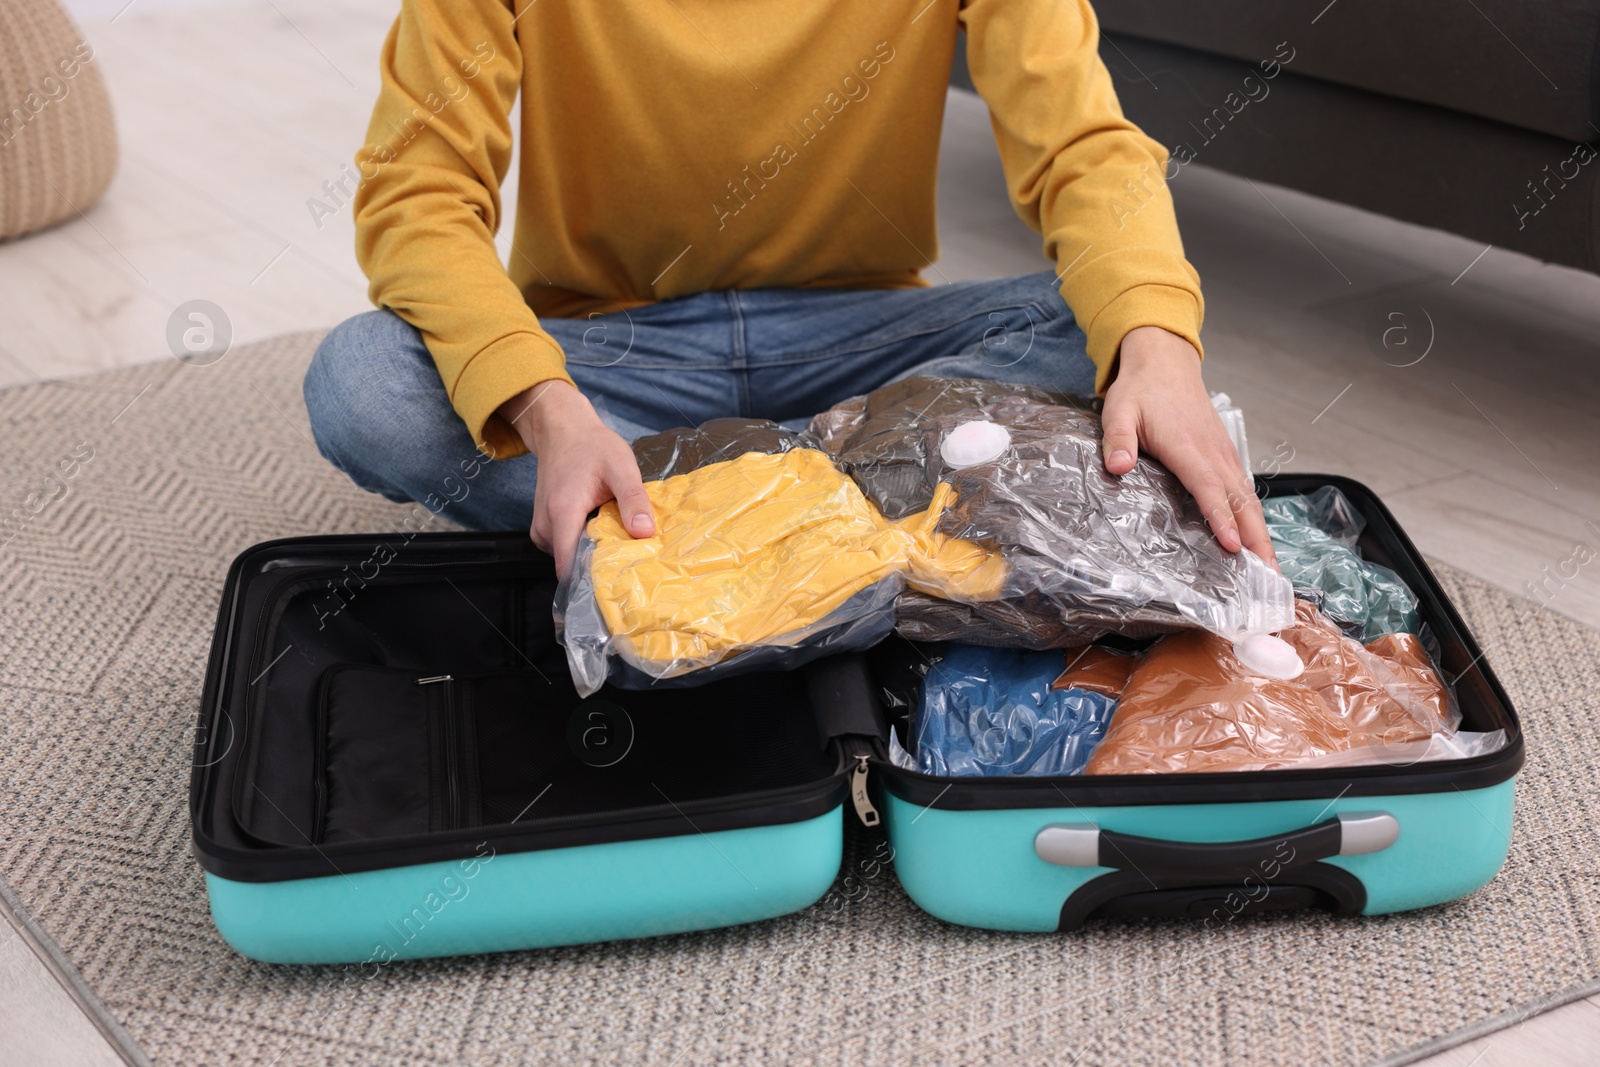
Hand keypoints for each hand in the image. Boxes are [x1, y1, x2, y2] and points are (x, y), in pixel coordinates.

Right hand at [500, 380, 655, 577]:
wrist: (564, 430)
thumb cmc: (593, 446)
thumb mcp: (621, 467)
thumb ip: (633, 499)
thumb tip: (645, 532)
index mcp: (562, 513)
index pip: (569, 567)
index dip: (593, 580)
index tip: (620, 582)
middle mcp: (545, 525)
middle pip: (571, 564)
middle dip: (599, 566)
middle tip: (629, 560)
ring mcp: (541, 528)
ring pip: (567, 557)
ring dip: (591, 553)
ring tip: (616, 539)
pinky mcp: (543, 527)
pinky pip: (563, 547)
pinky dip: (582, 544)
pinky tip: (600, 530)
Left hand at [1101, 326, 1277, 567]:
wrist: (1165, 364)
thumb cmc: (1141, 391)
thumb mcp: (1119, 411)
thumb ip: (1118, 440)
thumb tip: (1118, 466)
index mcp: (1188, 447)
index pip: (1208, 488)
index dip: (1221, 518)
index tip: (1231, 546)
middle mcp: (1213, 453)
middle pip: (1240, 500)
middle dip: (1255, 538)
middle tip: (1267, 574)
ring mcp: (1223, 454)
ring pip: (1248, 498)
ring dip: (1260, 532)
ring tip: (1270, 567)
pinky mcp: (1225, 455)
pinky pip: (1244, 489)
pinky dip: (1254, 516)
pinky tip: (1256, 538)